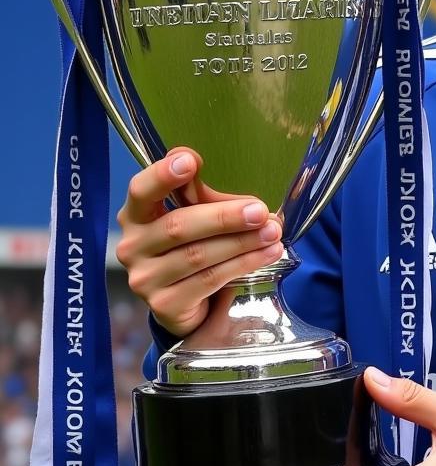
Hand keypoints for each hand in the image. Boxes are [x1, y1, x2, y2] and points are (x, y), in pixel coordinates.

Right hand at [115, 146, 283, 336]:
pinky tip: (267, 254)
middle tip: (260, 211)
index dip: (163, 175)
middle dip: (224, 217)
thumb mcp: (196, 215)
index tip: (191, 161)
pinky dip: (243, 264)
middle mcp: (132, 246)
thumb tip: (250, 200)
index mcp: (135, 214)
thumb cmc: (191, 245)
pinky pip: (210, 280)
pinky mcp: (165, 304)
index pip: (141, 190)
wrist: (185, 302)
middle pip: (178, 226)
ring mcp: (145, 279)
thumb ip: (208, 199)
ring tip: (273, 232)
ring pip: (198, 255)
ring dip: (242, 242)